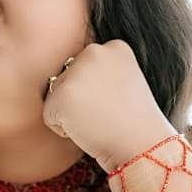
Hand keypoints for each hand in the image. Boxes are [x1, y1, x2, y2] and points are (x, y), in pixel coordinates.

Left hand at [41, 39, 175, 172]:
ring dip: (71, 113)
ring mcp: (76, 72)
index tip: (117, 102)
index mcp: (114, 46)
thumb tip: (77, 80)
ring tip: (99, 121)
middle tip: (107, 113)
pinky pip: (49, 115)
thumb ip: (103, 72)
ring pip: (56, 95)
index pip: (85, 66)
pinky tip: (88, 130)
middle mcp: (94, 51)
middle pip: (68, 77)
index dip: (97, 91)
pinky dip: (63, 129)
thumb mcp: (127, 83)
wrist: (142, 145)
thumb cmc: (136, 124)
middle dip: (81, 99)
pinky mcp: (61, 95)